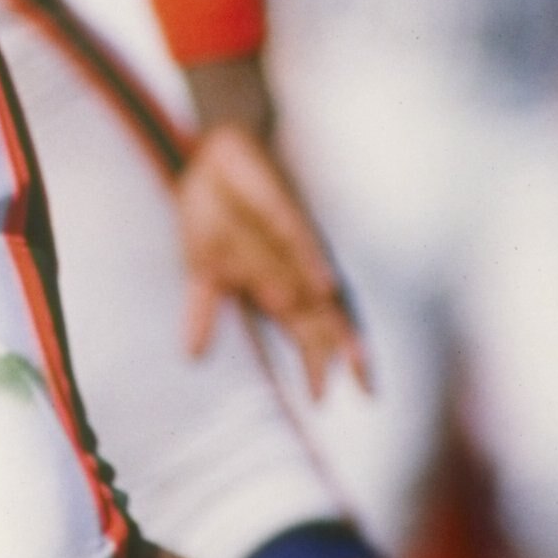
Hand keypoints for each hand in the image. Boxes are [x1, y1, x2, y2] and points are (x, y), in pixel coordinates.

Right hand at [175, 122, 369, 400]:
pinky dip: (313, 261)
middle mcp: (291, 265)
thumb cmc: (219, 213)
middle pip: (322, 317)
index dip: (317, 363)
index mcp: (276, 283)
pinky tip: (324, 286)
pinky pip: (300, 237)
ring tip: (349, 359)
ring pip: (318, 286)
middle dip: (341, 353)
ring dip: (332, 321)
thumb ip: (203, 313)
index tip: (322, 402)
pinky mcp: (281, 205)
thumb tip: (192, 357)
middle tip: (365, 391)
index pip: (305, 330)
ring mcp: (289, 238)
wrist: (216, 155)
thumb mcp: (203, 269)